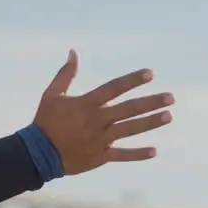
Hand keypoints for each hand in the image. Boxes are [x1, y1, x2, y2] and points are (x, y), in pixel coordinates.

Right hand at [34, 49, 174, 174]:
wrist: (37, 154)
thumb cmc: (45, 121)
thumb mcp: (52, 94)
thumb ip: (66, 74)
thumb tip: (74, 52)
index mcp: (86, 104)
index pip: (114, 88)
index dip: (132, 80)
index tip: (150, 73)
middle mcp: (96, 121)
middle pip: (128, 109)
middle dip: (151, 102)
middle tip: (170, 97)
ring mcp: (99, 139)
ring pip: (129, 130)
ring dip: (150, 123)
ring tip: (168, 116)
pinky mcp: (99, 156)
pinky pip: (122, 154)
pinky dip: (137, 154)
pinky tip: (154, 151)